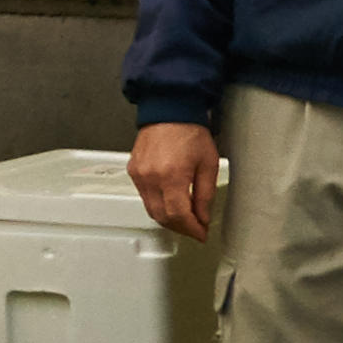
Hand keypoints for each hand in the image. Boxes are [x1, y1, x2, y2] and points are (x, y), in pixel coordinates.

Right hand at [127, 119, 220, 241]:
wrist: (169, 110)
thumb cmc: (190, 131)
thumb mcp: (208, 164)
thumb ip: (205, 195)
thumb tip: (202, 217)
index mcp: (172, 175)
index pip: (179, 215)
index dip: (191, 229)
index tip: (201, 233)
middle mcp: (151, 177)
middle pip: (163, 217)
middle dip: (180, 227)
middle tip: (195, 228)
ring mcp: (139, 175)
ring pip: (151, 210)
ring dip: (168, 218)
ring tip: (184, 218)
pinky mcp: (133, 171)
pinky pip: (144, 197)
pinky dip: (158, 205)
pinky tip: (170, 202)